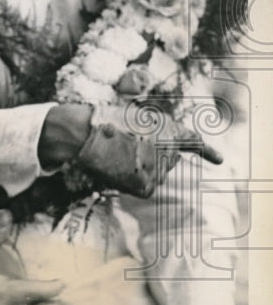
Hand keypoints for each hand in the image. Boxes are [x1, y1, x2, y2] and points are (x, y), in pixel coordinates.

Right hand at [74, 104, 222, 198]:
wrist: (85, 134)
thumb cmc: (105, 122)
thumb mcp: (136, 118)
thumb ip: (157, 133)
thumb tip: (169, 156)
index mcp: (168, 130)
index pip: (192, 141)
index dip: (207, 151)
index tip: (220, 160)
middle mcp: (169, 151)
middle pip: (167, 161)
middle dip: (152, 157)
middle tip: (126, 146)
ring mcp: (158, 170)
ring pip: (155, 174)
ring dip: (139, 168)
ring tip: (118, 155)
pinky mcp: (146, 186)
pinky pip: (144, 186)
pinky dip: (132, 181)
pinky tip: (118, 169)